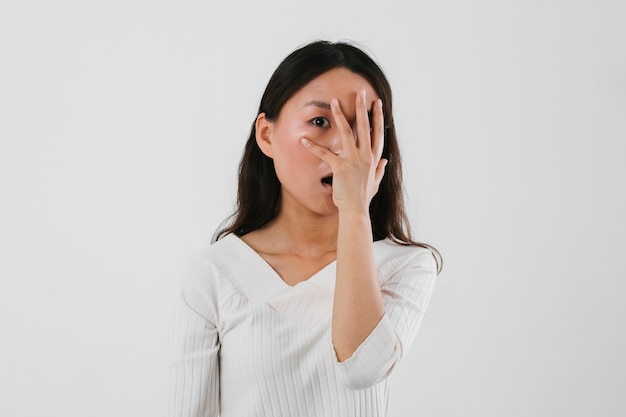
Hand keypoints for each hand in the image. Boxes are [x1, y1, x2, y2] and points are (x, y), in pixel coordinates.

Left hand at [300, 90, 387, 211]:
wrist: (356, 211)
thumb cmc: (363, 198)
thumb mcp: (376, 183)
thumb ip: (380, 170)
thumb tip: (386, 161)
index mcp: (374, 158)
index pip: (378, 133)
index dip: (378, 117)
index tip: (377, 103)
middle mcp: (365, 156)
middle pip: (364, 127)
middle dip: (362, 108)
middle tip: (360, 92)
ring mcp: (353, 160)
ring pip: (347, 133)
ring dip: (340, 116)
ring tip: (334, 101)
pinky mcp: (340, 167)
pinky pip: (325, 154)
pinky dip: (313, 147)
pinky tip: (304, 139)